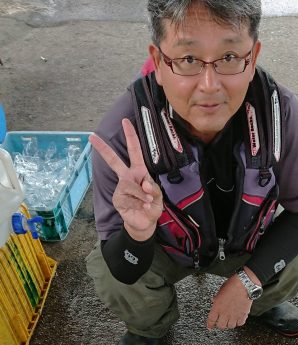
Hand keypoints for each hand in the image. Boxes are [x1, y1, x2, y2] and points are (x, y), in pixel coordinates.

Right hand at [89, 118, 162, 240]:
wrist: (144, 222)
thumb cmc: (152, 206)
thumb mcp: (158, 197)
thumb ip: (154, 189)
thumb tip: (143, 184)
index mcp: (139, 171)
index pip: (135, 151)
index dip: (131, 136)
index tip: (125, 121)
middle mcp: (127, 176)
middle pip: (114, 160)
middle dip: (103, 148)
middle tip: (92, 136)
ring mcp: (120, 187)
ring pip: (131, 186)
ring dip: (143, 195)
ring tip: (147, 202)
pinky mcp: (117, 199)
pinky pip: (129, 198)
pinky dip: (138, 204)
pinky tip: (140, 207)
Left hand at [207, 272, 258, 329]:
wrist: (244, 284)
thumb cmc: (232, 285)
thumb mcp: (220, 291)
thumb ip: (217, 298)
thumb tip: (215, 300)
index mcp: (217, 307)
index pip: (211, 320)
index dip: (210, 325)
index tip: (210, 327)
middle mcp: (225, 313)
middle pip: (221, 326)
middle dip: (220, 325)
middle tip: (222, 322)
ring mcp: (234, 315)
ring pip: (231, 326)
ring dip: (230, 324)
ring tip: (230, 320)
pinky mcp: (242, 315)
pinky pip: (240, 323)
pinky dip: (239, 322)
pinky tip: (238, 318)